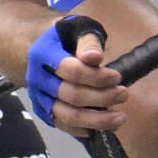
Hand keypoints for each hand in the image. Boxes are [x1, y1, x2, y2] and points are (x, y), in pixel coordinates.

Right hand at [26, 20, 128, 134]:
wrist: (34, 47)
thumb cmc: (62, 36)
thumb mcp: (76, 28)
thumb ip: (87, 41)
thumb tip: (95, 57)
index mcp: (43, 54)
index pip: (71, 71)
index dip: (96, 77)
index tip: (117, 77)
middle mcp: (37, 78)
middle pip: (71, 95)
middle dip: (102, 98)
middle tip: (123, 94)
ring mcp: (38, 97)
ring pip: (67, 115)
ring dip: (96, 120)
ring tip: (120, 119)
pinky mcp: (42, 110)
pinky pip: (62, 125)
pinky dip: (81, 129)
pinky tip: (99, 128)